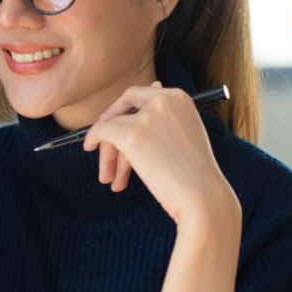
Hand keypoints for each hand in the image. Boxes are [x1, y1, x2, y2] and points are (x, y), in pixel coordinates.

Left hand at [82, 81, 239, 229]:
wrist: (203, 197)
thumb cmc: (195, 175)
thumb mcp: (184, 136)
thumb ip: (165, 118)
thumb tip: (146, 98)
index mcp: (180, 98)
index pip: (142, 95)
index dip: (125, 109)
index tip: (116, 123)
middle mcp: (164, 100)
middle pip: (125, 107)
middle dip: (113, 127)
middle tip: (104, 147)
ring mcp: (148, 116)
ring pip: (114, 124)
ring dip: (109, 151)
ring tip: (110, 177)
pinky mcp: (132, 133)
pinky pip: (101, 130)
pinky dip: (93, 138)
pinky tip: (89, 147)